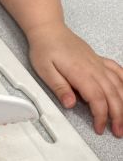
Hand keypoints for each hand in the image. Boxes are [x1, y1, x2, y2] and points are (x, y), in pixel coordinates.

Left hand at [27, 22, 122, 137]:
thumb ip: (59, 87)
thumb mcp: (44, 69)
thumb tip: (70, 104)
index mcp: (80, 72)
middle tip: (117, 131)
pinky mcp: (98, 60)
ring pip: (118, 85)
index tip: (99, 127)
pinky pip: (118, 71)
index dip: (101, 116)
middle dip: (118, 116)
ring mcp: (98, 63)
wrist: (48, 29)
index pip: (97, 99)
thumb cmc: (44, 48)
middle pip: (113, 95)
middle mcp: (93, 68)